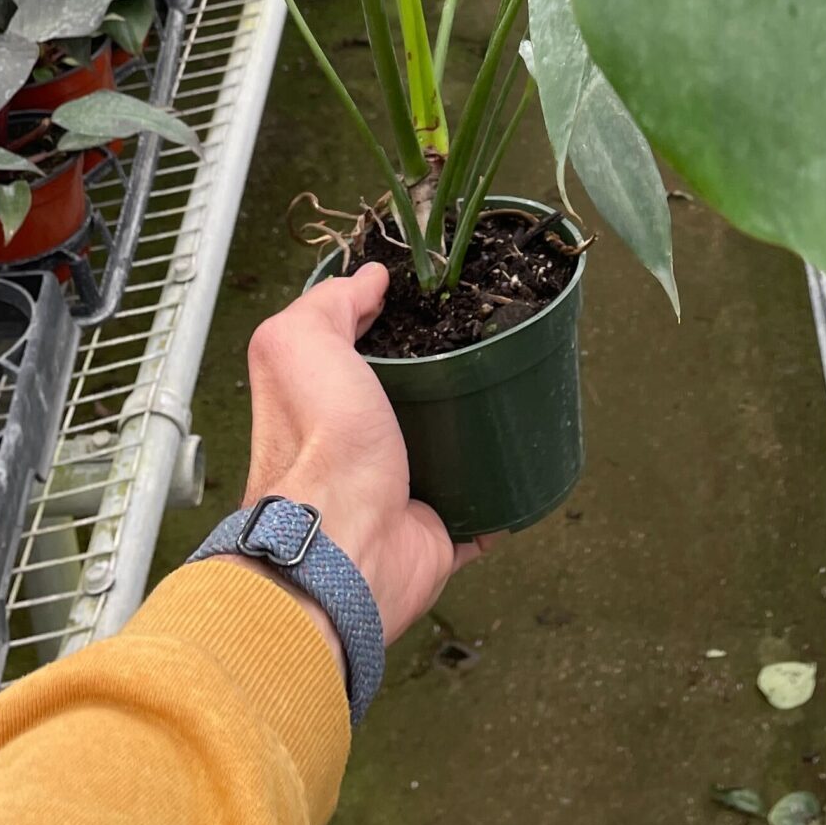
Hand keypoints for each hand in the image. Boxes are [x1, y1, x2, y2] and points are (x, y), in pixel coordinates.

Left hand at [240, 265, 478, 651]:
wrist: (351, 544)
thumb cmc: (322, 445)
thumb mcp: (302, 344)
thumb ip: (327, 304)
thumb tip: (367, 279)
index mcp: (319, 403)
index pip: (349, 350)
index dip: (381, 320)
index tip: (427, 296)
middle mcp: (352, 448)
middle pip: (401, 397)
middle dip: (438, 373)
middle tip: (481, 339)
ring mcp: (395, 491)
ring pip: (441, 448)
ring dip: (470, 428)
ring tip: (512, 390)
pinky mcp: (434, 530)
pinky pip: (477, 507)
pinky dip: (498, 491)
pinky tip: (522, 461)